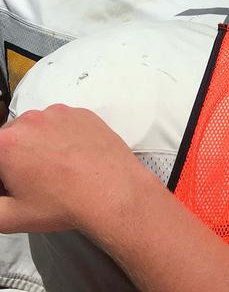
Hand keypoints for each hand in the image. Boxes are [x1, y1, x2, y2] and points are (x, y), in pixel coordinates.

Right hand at [0, 105, 154, 233]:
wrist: (115, 194)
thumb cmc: (66, 204)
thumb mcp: (11, 217)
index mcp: (5, 143)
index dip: (2, 173)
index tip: (11, 184)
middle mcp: (30, 121)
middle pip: (10, 139)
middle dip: (13, 157)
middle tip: (32, 180)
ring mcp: (59, 114)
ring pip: (36, 128)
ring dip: (37, 145)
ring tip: (55, 170)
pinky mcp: (83, 114)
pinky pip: (62, 123)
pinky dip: (62, 136)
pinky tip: (72, 158)